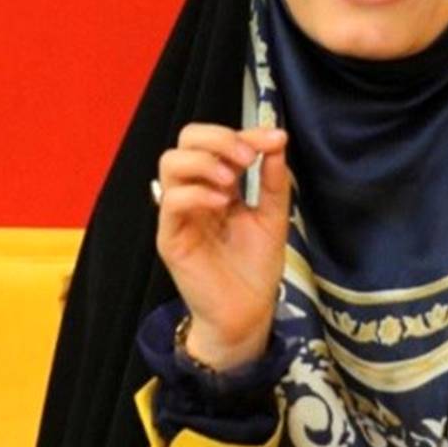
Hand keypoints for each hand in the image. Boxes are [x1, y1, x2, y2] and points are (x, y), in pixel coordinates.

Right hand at [155, 123, 290, 370]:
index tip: (275, 139)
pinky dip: (196, 193)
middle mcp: (195, 192)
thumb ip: (274, 181)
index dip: (246, 133)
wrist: (248, 313)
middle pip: (185, 140)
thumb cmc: (256, 267)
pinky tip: (222, 203)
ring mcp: (180, 214)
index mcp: (218, 184)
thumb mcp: (273, 217)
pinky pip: (170, 201)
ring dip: (204, 161)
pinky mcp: (170, 238)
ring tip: (231, 179)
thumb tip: (277, 139)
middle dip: (218, 138)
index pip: (218, 141)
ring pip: (170, 163)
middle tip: (247, 157)